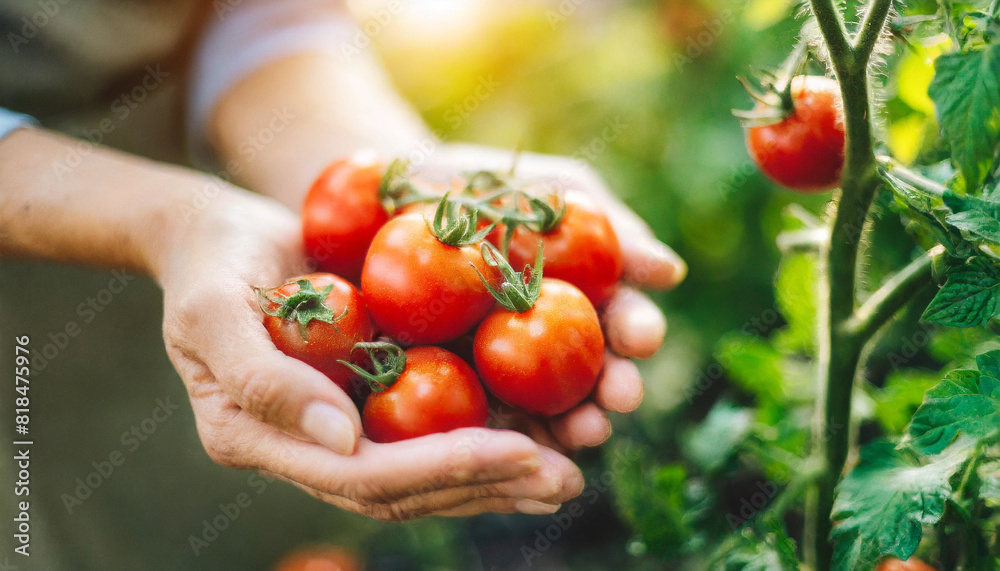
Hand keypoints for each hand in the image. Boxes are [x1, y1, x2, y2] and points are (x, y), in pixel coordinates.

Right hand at [158, 187, 582, 519]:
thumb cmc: (210, 263)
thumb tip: (343, 441)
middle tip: (564, 479)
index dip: (443, 468)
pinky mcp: (368, 400)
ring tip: (566, 474)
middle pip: (405, 489)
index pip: (365, 476)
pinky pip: (431, 433)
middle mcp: (307, 449)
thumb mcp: (213, 310)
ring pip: (425, 474)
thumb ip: (264, 379)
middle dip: (486, 486)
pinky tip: (539, 437)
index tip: (520, 451)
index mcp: (264, 440)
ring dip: (497, 480)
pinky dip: (485, 441)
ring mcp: (340, 429)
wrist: (219, 236)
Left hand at [417, 144, 686, 450]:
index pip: (621, 320)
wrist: (381, 192)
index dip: (637, 330)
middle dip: (613, 391)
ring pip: (545, 412)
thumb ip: (608, 226)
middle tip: (621, 398)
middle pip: (592, 377)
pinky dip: (498, 436)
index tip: (642, 336)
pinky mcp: (449, 392)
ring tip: (583, 432)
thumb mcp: (548, 188)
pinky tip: (510, 442)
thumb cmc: (476, 183)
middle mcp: (550, 344)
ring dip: (571, 427)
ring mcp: (500, 374)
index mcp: (582, 298)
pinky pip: (476, 421)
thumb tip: (671, 273)